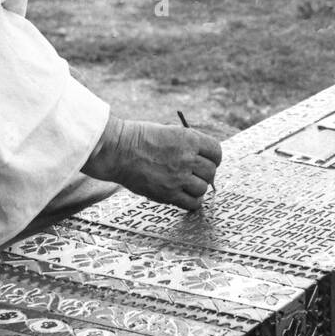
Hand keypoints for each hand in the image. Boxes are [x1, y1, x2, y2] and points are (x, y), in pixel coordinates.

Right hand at [84, 116, 222, 210]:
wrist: (118, 150)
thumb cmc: (140, 138)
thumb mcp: (169, 132)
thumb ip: (187, 145)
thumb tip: (202, 160)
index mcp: (189, 139)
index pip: (216, 152)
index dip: (214, 158)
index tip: (208, 162)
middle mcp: (187, 158)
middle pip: (211, 172)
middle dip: (205, 174)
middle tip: (195, 175)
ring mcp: (178, 177)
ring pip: (202, 188)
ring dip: (197, 188)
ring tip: (186, 185)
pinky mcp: (168, 193)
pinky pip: (192, 203)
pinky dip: (192, 202)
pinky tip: (184, 197)